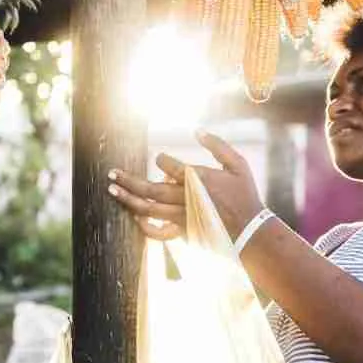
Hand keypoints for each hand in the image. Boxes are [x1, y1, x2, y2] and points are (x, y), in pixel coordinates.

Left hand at [107, 130, 264, 240]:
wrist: (250, 230)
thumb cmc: (245, 195)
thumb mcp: (238, 164)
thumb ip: (218, 146)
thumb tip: (197, 131)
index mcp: (199, 179)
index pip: (169, 166)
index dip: (162, 161)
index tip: (160, 159)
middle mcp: (186, 198)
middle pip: (151, 189)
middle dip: (129, 180)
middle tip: (112, 173)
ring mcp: (182, 217)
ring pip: (149, 209)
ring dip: (128, 199)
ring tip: (113, 190)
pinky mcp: (183, 231)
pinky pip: (158, 232)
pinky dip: (144, 226)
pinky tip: (134, 217)